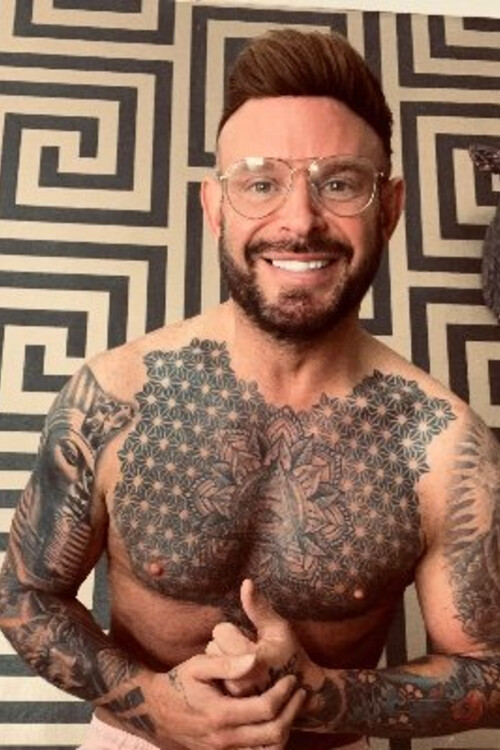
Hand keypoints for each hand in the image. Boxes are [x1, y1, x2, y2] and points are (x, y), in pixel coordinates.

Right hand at [142, 651, 305, 749]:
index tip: (291, 678)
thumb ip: (226, 663)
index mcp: (220, 715)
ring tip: (294, 706)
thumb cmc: (179, 682)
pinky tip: (278, 720)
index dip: (284, 694)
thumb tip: (255, 658)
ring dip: (287, 729)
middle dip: (292, 712)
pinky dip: (273, 741)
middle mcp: (225, 739)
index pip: (265, 710)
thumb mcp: (198, 665)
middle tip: (300, 692)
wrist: (157, 711)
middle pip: (273, 734)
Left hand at [206, 580, 323, 697]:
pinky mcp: (231, 705)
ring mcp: (235, 696)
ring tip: (243, 666)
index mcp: (252, 659)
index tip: (249, 638)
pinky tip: (238, 678)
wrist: (302, 691)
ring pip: (211, 665)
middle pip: (212, 647)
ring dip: (223, 661)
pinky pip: (214, 679)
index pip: (220, 631)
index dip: (233, 630)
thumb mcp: (278, 627)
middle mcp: (240, 681)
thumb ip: (258, 607)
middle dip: (226, 646)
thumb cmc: (290, 654)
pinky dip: (222, 676)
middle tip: (246, 653)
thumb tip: (245, 582)